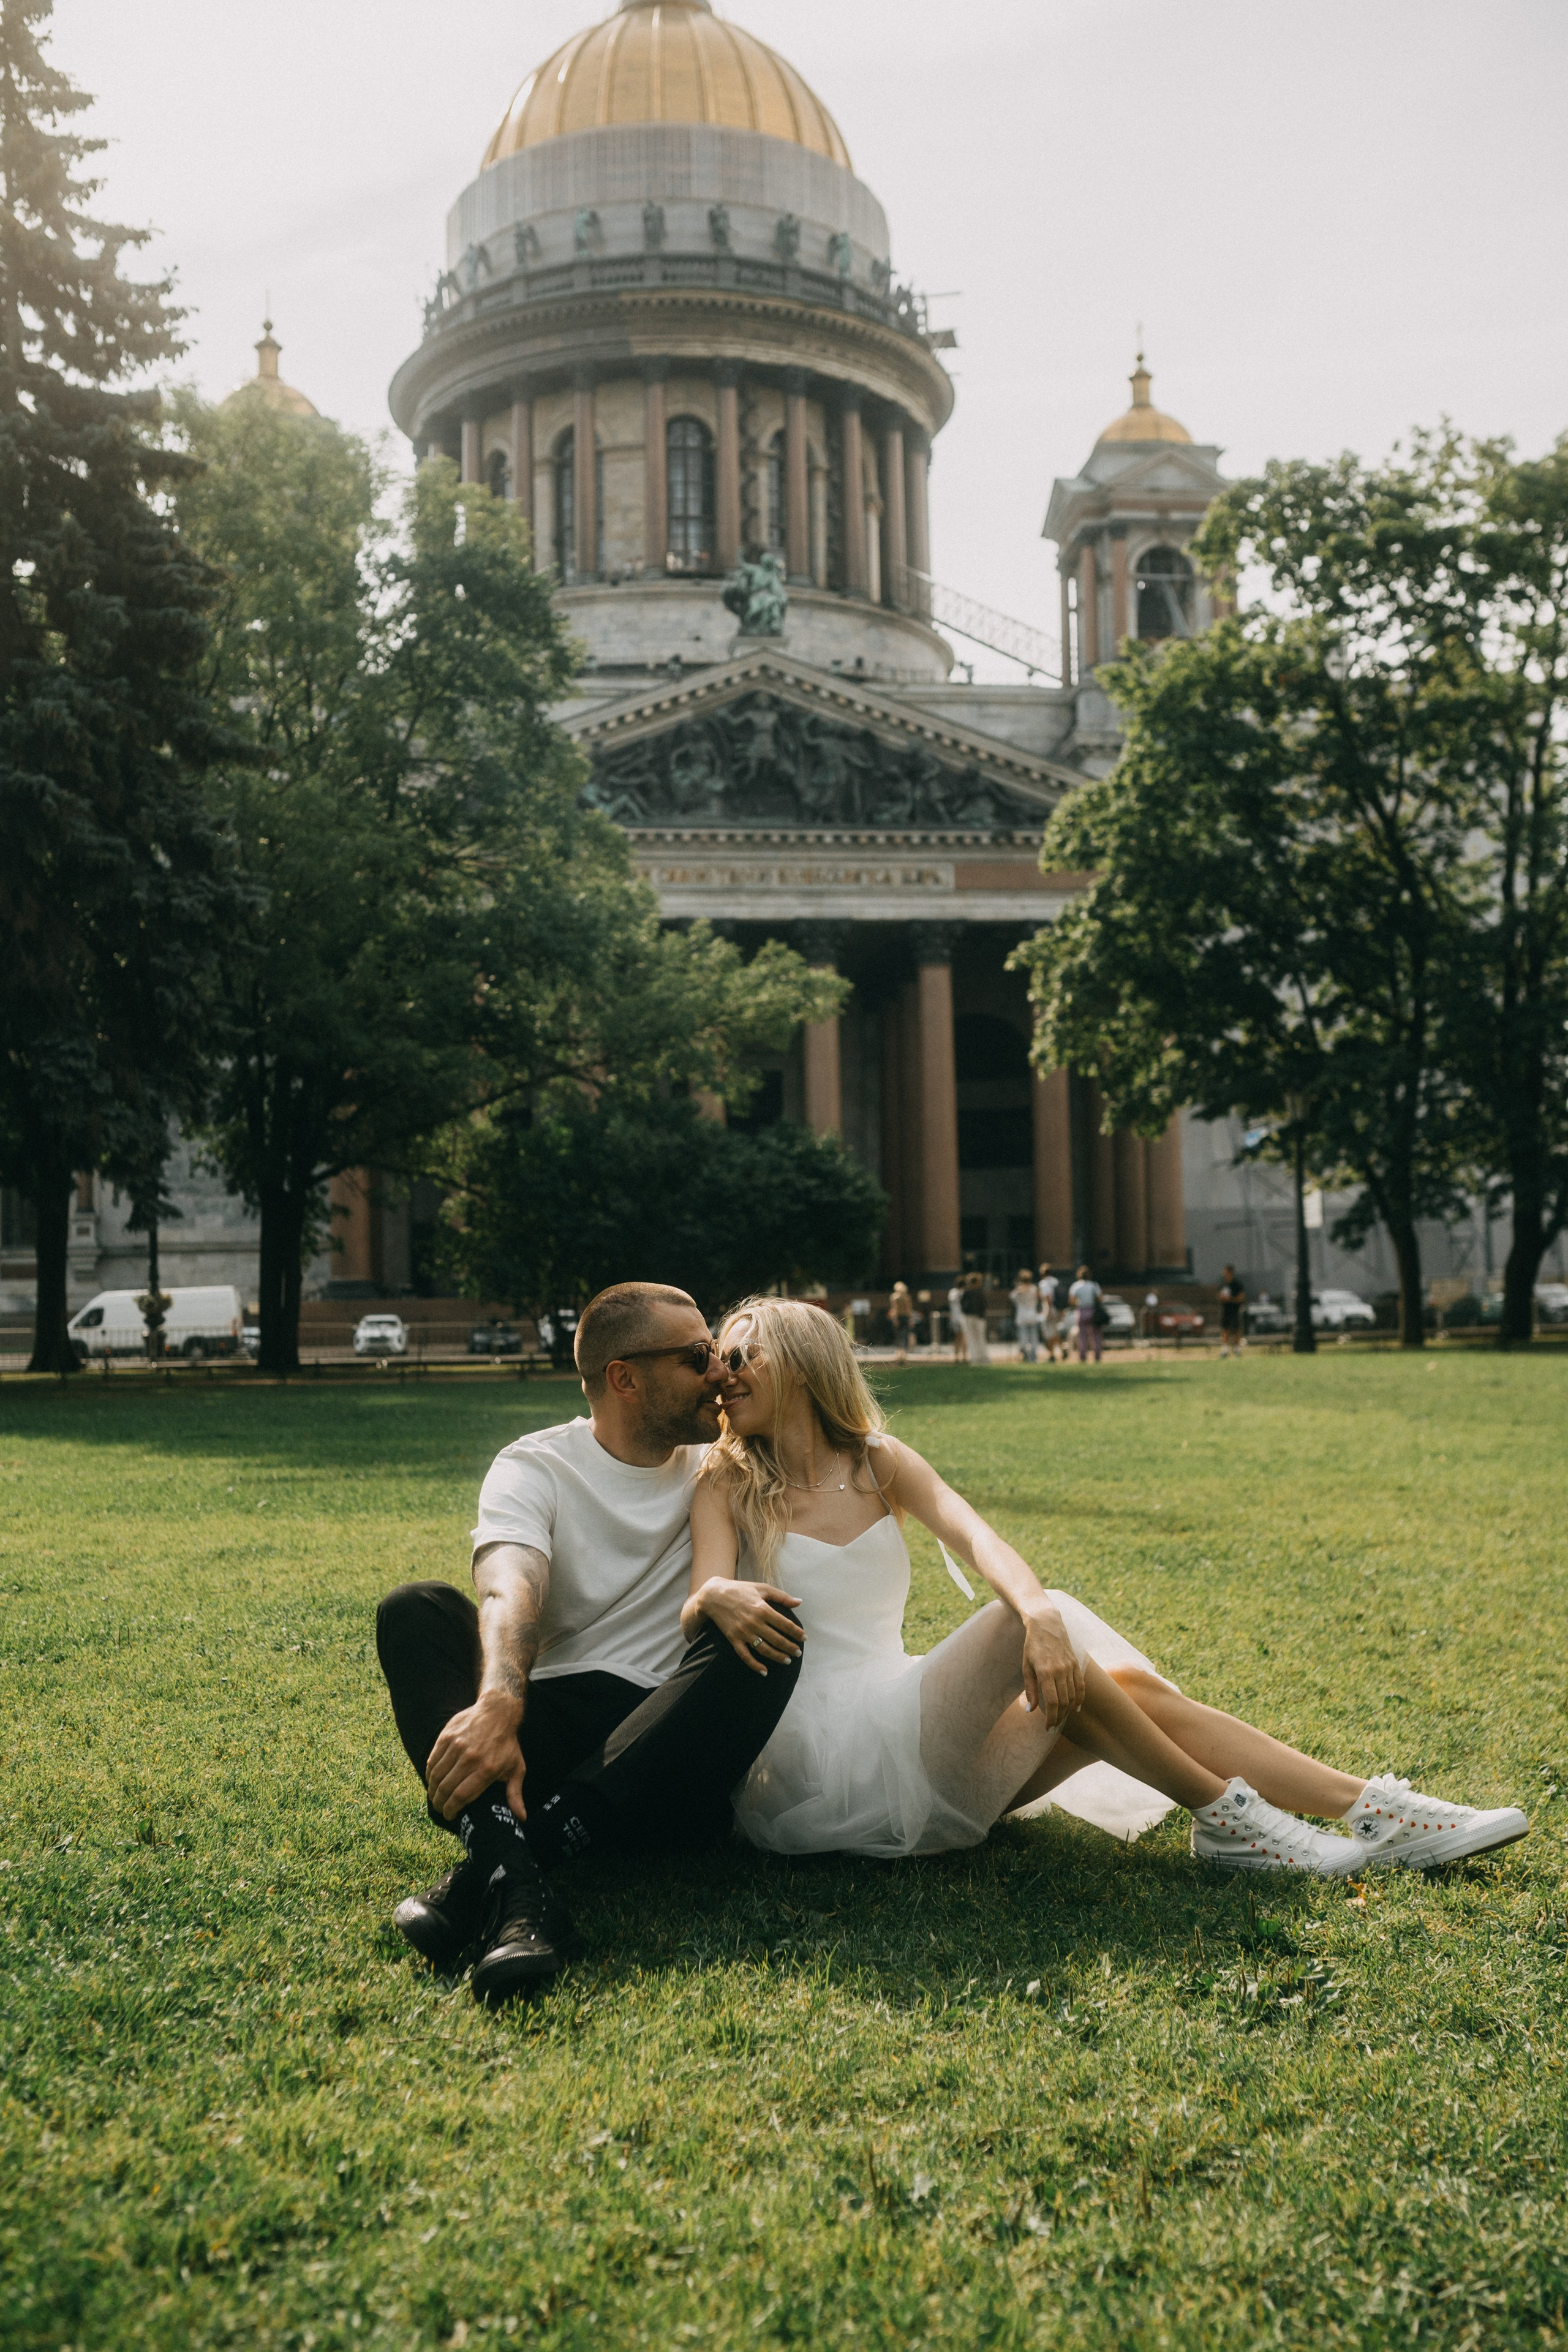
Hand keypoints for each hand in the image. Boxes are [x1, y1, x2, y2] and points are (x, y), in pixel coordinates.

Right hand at [425, 1689, 526, 1823]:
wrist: (497, 1712)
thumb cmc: (507, 1744)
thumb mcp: (516, 1768)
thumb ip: (515, 1794)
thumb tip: (521, 1817)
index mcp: (486, 1770)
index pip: (461, 1796)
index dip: (451, 1810)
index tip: (449, 1815)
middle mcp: (470, 1758)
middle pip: (446, 1788)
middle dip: (440, 1803)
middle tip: (440, 1807)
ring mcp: (457, 1746)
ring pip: (436, 1775)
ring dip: (432, 1790)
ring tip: (434, 1796)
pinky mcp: (447, 1736)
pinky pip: (432, 1760)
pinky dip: (429, 1773)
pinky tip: (432, 1779)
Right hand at [697, 1580, 803, 1673]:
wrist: (713, 1596)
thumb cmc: (740, 1590)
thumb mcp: (762, 1588)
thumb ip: (782, 1596)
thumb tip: (799, 1602)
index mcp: (763, 1609)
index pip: (785, 1625)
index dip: (797, 1633)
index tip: (804, 1639)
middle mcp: (754, 1622)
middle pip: (777, 1639)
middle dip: (790, 1648)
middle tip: (798, 1653)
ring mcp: (743, 1632)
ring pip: (764, 1649)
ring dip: (777, 1657)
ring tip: (787, 1660)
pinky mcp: (733, 1639)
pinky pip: (745, 1656)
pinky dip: (755, 1665)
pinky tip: (764, 1671)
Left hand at [1020, 1603, 1084, 1727]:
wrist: (1046, 1624)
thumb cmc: (1032, 1646)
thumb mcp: (1026, 1667)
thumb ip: (1029, 1689)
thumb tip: (1030, 1710)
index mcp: (1045, 1672)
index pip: (1052, 1702)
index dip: (1051, 1718)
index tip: (1048, 1728)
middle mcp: (1060, 1670)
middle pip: (1063, 1702)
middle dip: (1059, 1717)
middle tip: (1053, 1727)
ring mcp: (1070, 1667)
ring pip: (1072, 1695)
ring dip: (1067, 1710)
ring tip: (1061, 1718)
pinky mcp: (1076, 1664)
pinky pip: (1081, 1685)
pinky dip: (1080, 1698)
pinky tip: (1076, 1708)